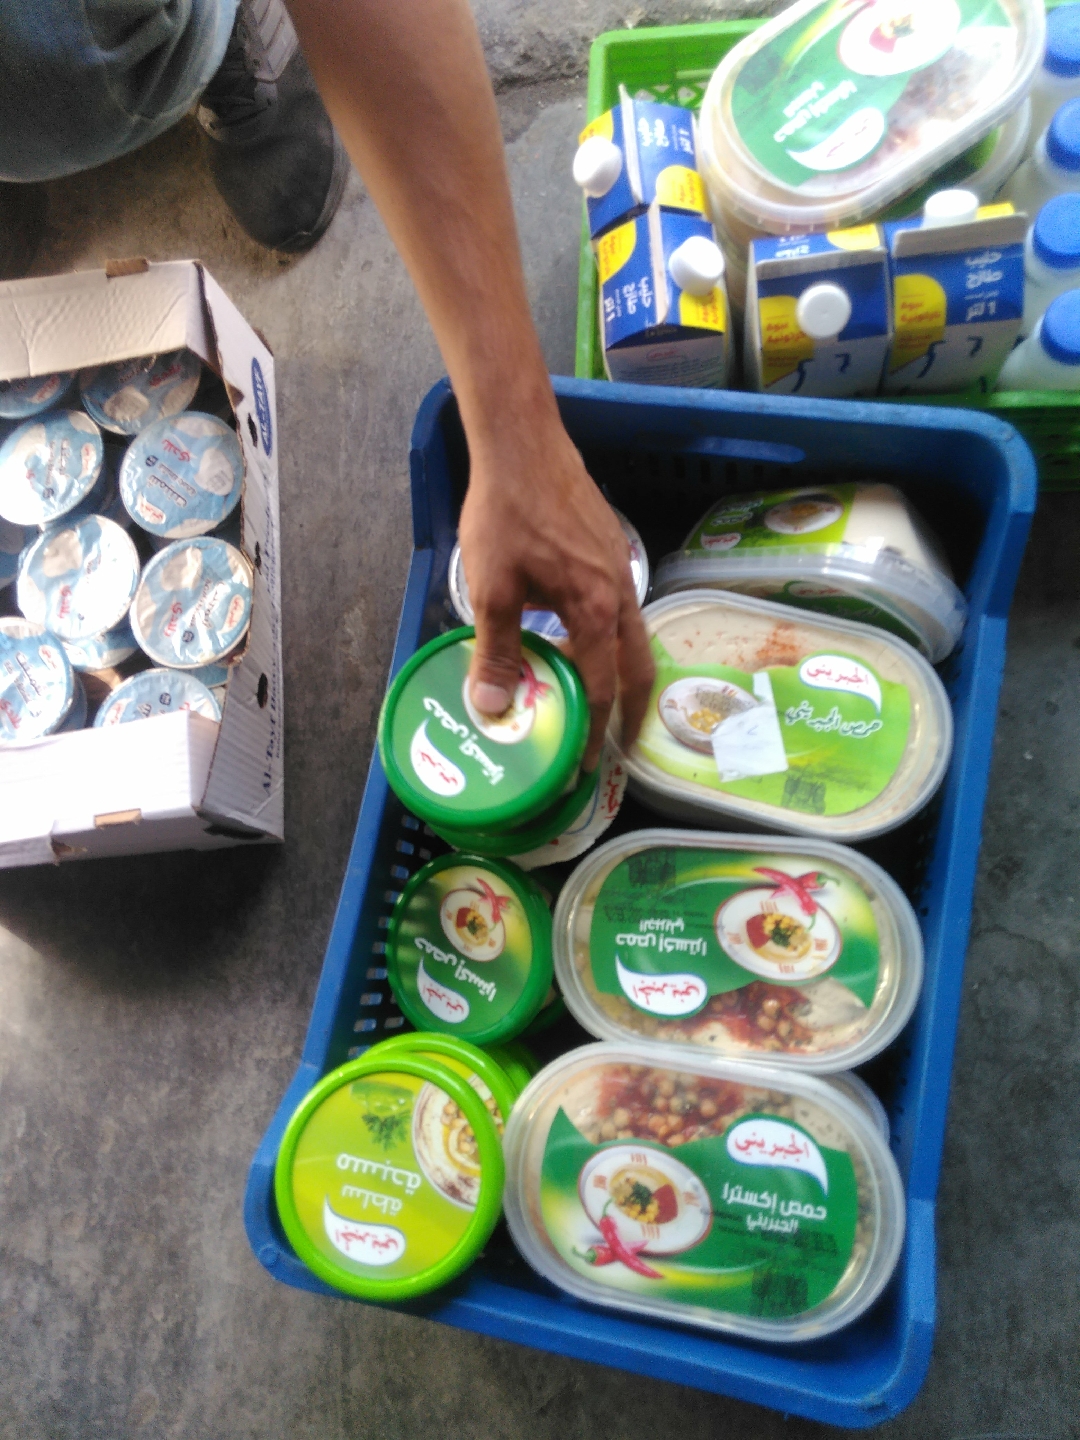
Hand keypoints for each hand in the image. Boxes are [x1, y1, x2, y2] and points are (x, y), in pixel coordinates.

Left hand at [458, 409, 654, 772]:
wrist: (523, 442)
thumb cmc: (506, 513)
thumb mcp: (491, 588)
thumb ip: (495, 650)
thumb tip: (492, 709)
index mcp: (596, 610)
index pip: (603, 691)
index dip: (593, 736)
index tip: (582, 768)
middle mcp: (620, 594)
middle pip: (637, 669)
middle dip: (630, 714)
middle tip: (615, 749)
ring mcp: (620, 570)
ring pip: (632, 638)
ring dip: (622, 676)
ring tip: (600, 706)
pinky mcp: (610, 552)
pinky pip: (621, 611)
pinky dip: (610, 641)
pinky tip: (580, 644)